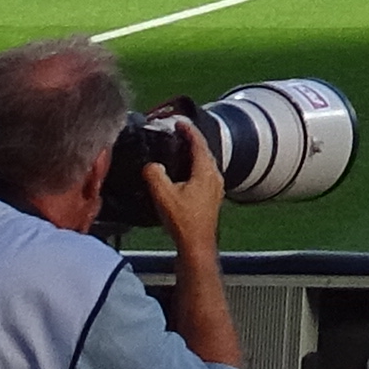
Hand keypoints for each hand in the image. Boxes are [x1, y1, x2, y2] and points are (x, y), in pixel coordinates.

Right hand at [150, 106, 230, 259]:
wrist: (197, 245)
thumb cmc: (183, 221)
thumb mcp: (163, 195)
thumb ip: (155, 175)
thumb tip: (152, 165)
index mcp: (206, 171)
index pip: (199, 143)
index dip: (189, 131)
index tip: (179, 122)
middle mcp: (215, 177)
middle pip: (204, 152)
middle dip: (192, 141)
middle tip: (178, 134)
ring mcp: (216, 188)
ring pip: (205, 164)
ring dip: (194, 155)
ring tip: (179, 152)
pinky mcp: (212, 198)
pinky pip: (205, 175)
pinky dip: (195, 168)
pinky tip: (183, 176)